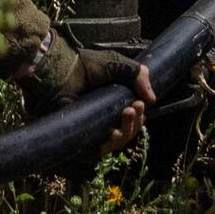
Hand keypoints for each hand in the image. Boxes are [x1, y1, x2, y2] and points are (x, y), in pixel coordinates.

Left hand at [6, 21, 154, 140]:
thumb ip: (138, 76)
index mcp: (112, 101)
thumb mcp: (117, 64)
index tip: (142, 101)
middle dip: (137, 120)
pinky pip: (103, 149)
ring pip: (120, 140)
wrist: (62, 71)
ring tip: (128, 111)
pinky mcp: (84, 137)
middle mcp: (104, 116)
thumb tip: (152, 99)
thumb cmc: (85, 65)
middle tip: (135, 106)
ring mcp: (94, 127)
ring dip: (129, 129)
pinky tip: (116, 130)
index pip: (132, 116)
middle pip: (129, 129)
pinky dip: (113, 142)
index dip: (140, 112)